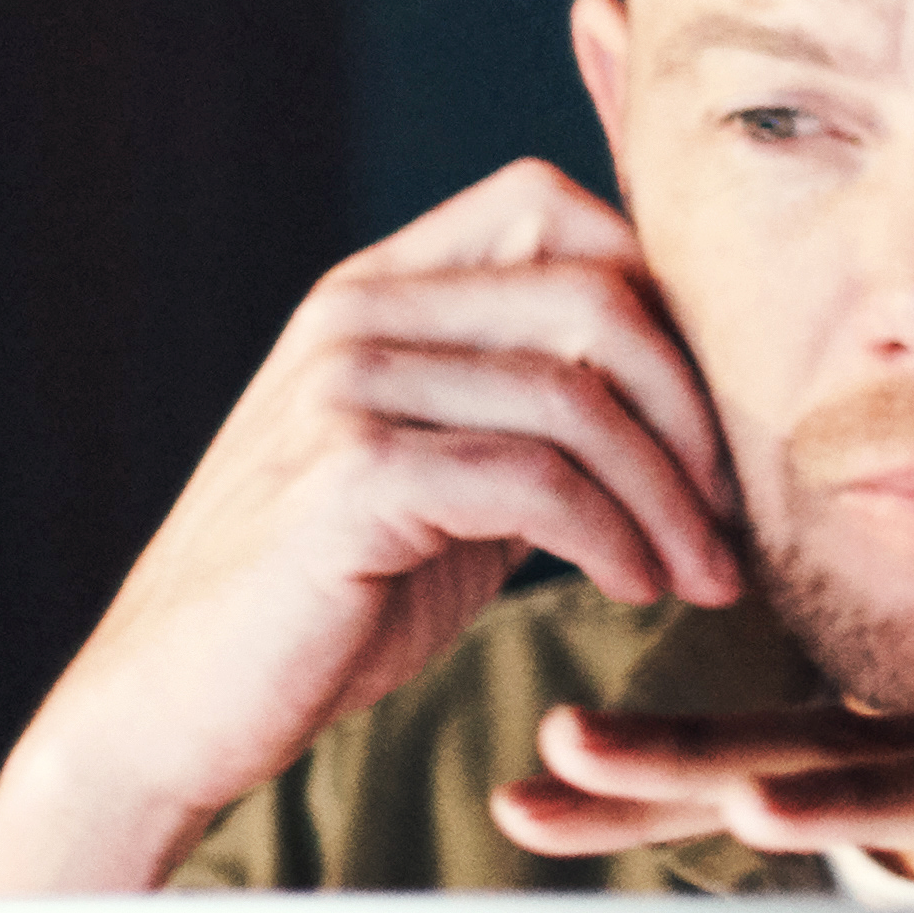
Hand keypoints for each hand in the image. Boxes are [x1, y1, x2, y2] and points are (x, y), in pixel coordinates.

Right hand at [0, 163, 745, 893]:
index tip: (721, 411)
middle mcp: (354, 317)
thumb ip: (540, 403)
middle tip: (737, 514)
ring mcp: (342, 391)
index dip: (668, 296)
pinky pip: (535, 481)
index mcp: (379, 290)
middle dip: (700, 409)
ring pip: (580, 397)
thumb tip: (710, 373)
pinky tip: (637, 588)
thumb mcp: (453, 470)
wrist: (176, 704)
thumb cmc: (340, 591)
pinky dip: (614, 538)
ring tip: (705, 575)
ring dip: (674, 498)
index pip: (559, 208)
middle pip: (598, 295)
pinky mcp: (345, 481)